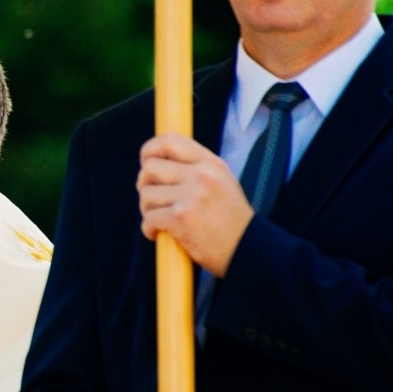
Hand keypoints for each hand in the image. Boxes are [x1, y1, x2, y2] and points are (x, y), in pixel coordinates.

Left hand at [137, 133, 252, 277]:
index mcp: (211, 163)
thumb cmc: (231, 222)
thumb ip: (196, 170)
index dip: (149, 150)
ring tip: (159, 221)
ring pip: (147, 195)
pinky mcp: (182, 218)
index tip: (145, 162)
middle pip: (150, 168)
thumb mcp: (222, 184)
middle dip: (144, 185)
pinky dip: (148, 229)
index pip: (170, 141)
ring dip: (147, 210)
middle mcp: (202, 175)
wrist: (248, 250)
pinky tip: (157, 234)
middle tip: (152, 201)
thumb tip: (156, 163)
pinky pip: (149, 218)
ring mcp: (192, 195)